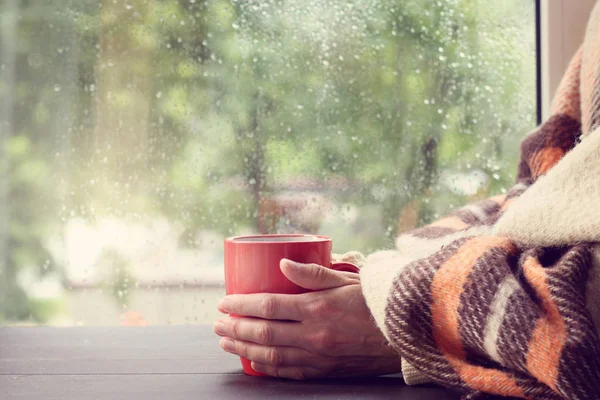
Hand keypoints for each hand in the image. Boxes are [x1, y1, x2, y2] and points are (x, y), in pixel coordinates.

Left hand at [214, 259, 400, 379]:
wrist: (405, 335)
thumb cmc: (375, 302)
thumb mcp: (346, 280)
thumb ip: (312, 273)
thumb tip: (280, 264)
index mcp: (317, 308)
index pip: (268, 306)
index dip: (241, 305)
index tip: (224, 302)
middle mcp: (314, 335)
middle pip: (263, 332)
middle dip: (235, 328)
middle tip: (217, 323)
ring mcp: (318, 357)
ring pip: (270, 355)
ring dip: (243, 348)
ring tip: (226, 341)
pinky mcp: (325, 371)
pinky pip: (288, 372)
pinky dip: (267, 368)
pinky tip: (253, 361)